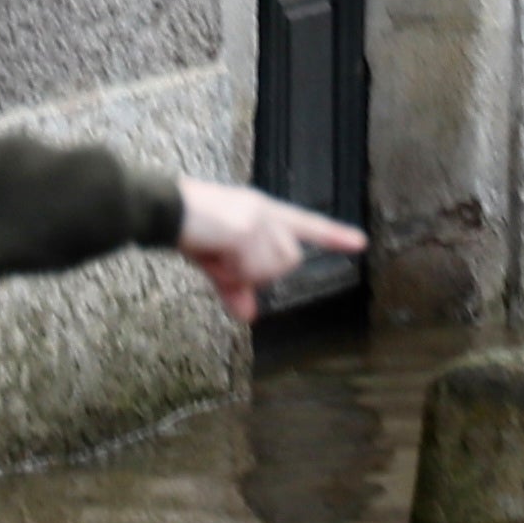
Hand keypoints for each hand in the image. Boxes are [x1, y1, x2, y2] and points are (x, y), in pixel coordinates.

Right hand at [170, 177, 366, 320]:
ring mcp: (260, 220)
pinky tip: (216, 251)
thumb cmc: (188, 227)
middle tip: (225, 260)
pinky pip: (252, 269)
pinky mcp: (249, 229)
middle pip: (289, 260)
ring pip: (274, 266)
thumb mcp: (217, 260)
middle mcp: (267, 211)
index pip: (307, 225)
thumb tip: (249, 314)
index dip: (335, 236)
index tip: (361, 242)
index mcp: (264, 211)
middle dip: (259, 271)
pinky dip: (233, 270)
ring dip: (245, 270)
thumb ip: (236, 286)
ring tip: (218, 252)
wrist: (163, 208)